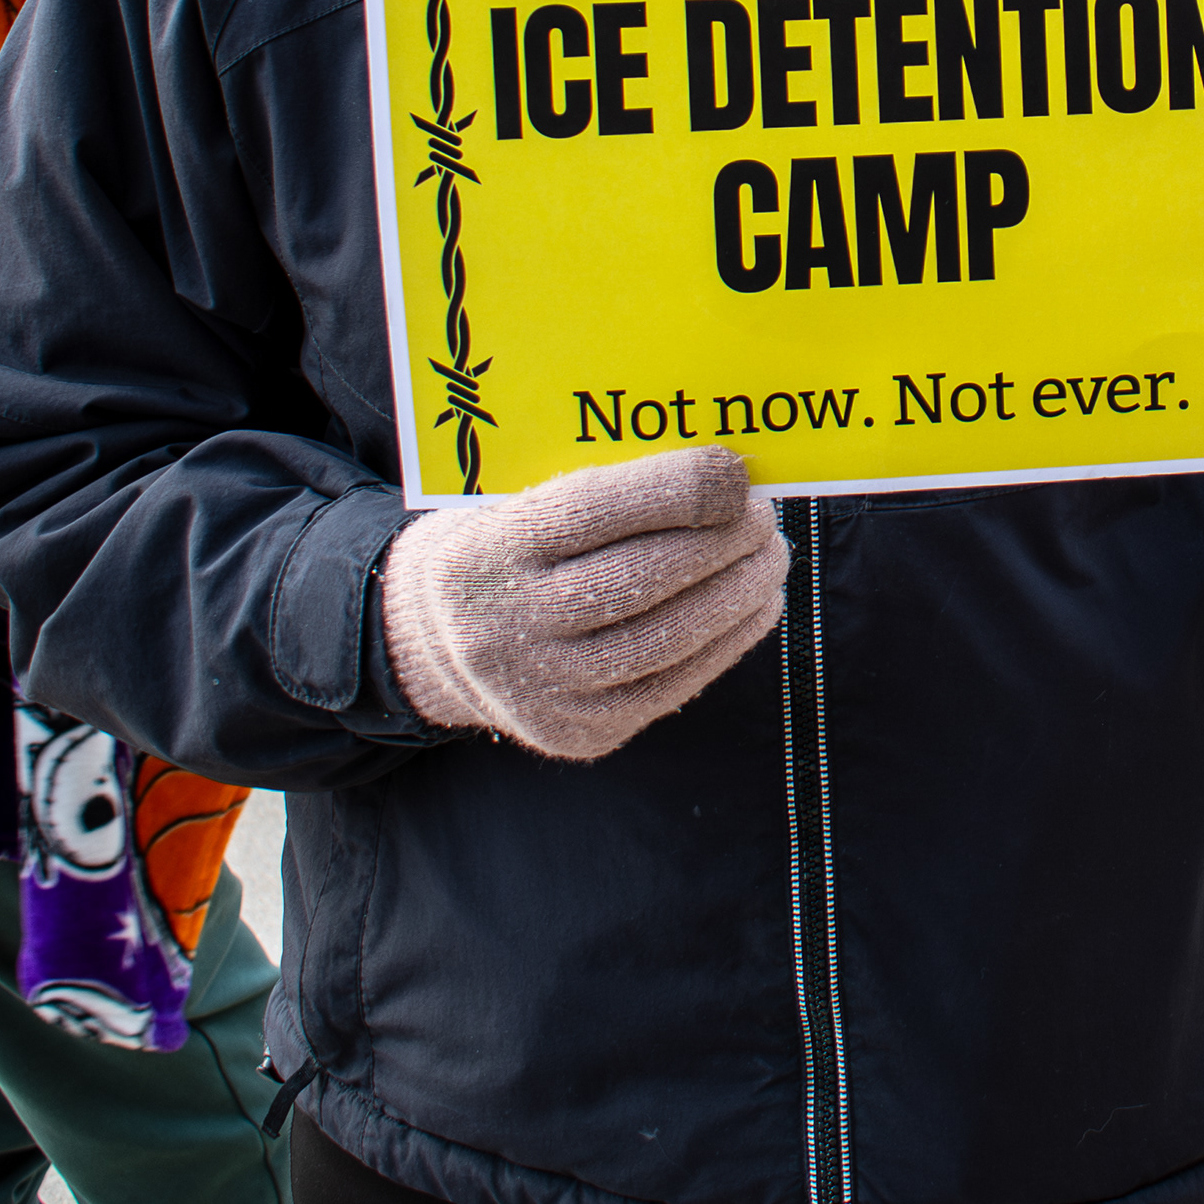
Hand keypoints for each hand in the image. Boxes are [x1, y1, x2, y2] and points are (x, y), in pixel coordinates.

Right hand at [381, 447, 787, 759]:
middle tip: (764, 515)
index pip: (594, 511)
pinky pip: (672, 686)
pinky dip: (728, 642)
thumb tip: (718, 474)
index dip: (678, 488)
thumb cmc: (500, 547)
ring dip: (738, 593)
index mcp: (489, 549)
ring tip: (771, 558)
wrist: (432, 646)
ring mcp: (545, 688)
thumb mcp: (509, 499)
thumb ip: (595, 486)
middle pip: (642, 577)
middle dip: (722, 541)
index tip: (736, 471)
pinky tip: (756, 607)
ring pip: (667, 638)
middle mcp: (512, 624)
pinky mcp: (579, 732)